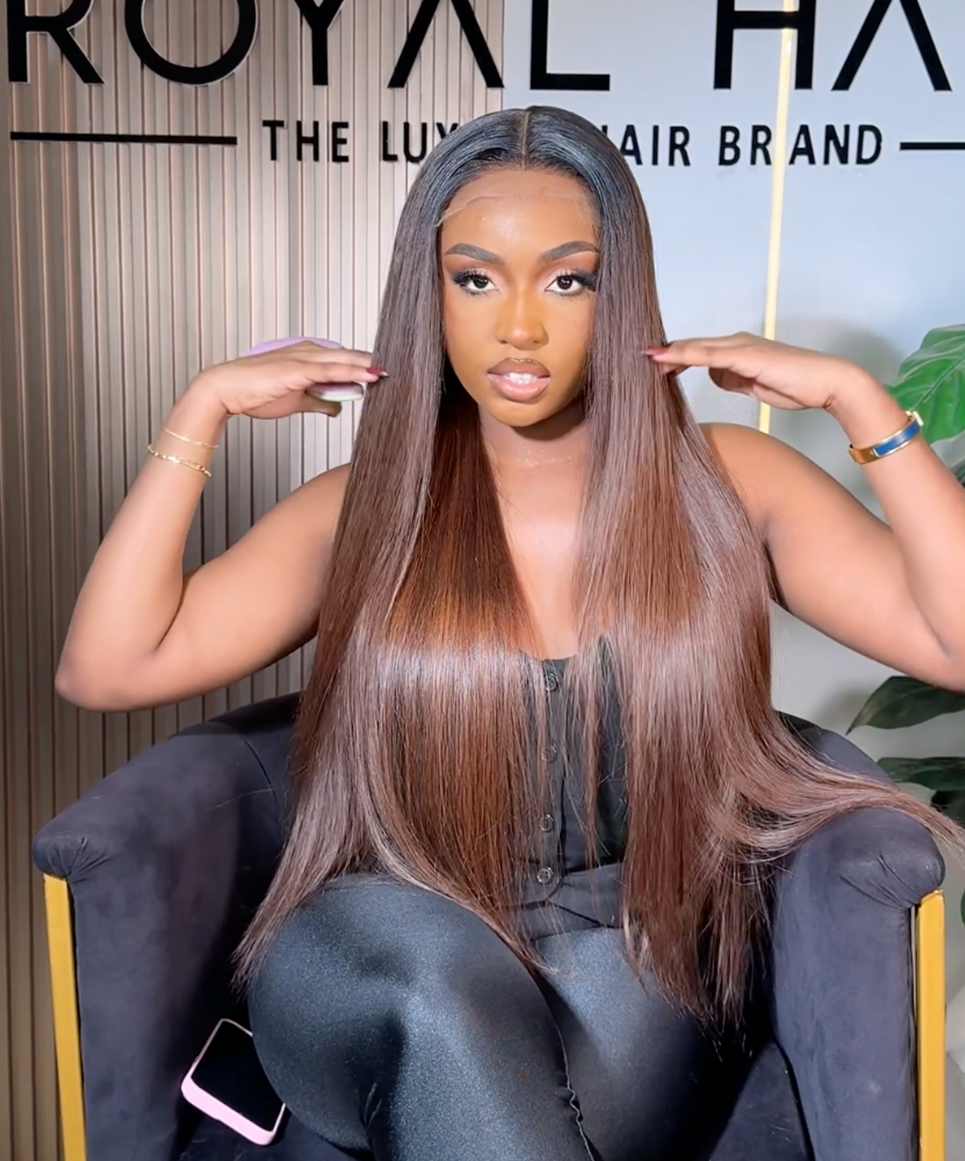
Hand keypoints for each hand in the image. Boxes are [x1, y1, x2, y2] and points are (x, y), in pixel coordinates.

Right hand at [191, 338, 385, 418]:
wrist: (227, 390)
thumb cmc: (256, 393)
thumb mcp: (298, 401)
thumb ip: (320, 401)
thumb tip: (339, 408)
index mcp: (308, 357)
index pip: (345, 361)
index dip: (367, 367)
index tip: (388, 374)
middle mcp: (308, 353)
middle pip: (350, 357)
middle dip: (373, 364)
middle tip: (399, 370)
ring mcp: (303, 359)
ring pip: (344, 361)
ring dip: (368, 367)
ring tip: (391, 372)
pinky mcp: (297, 369)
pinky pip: (330, 370)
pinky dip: (351, 372)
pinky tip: (368, 377)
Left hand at [645, 332, 872, 411]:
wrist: (826, 383)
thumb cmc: (796, 386)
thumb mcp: (754, 386)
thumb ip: (733, 379)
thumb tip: (714, 376)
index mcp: (737, 350)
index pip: (697, 352)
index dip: (672, 357)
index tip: (648, 364)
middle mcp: (736, 343)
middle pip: (690, 346)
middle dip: (662, 354)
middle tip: (634, 359)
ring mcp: (740, 347)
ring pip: (694, 348)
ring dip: (666, 354)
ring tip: (639, 359)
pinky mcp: (745, 355)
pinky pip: (706, 355)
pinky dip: (682, 355)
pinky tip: (662, 358)